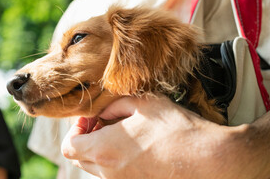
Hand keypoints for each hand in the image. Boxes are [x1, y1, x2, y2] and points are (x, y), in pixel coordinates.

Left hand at [61, 94, 269, 178]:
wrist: (207, 159)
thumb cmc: (175, 129)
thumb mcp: (143, 104)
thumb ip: (115, 105)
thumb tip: (102, 112)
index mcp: (105, 149)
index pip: (69, 147)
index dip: (75, 130)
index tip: (93, 118)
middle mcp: (109, 172)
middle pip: (80, 158)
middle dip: (86, 138)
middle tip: (105, 122)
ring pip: (96, 167)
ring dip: (101, 148)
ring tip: (122, 132)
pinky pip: (114, 173)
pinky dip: (115, 159)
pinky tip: (135, 145)